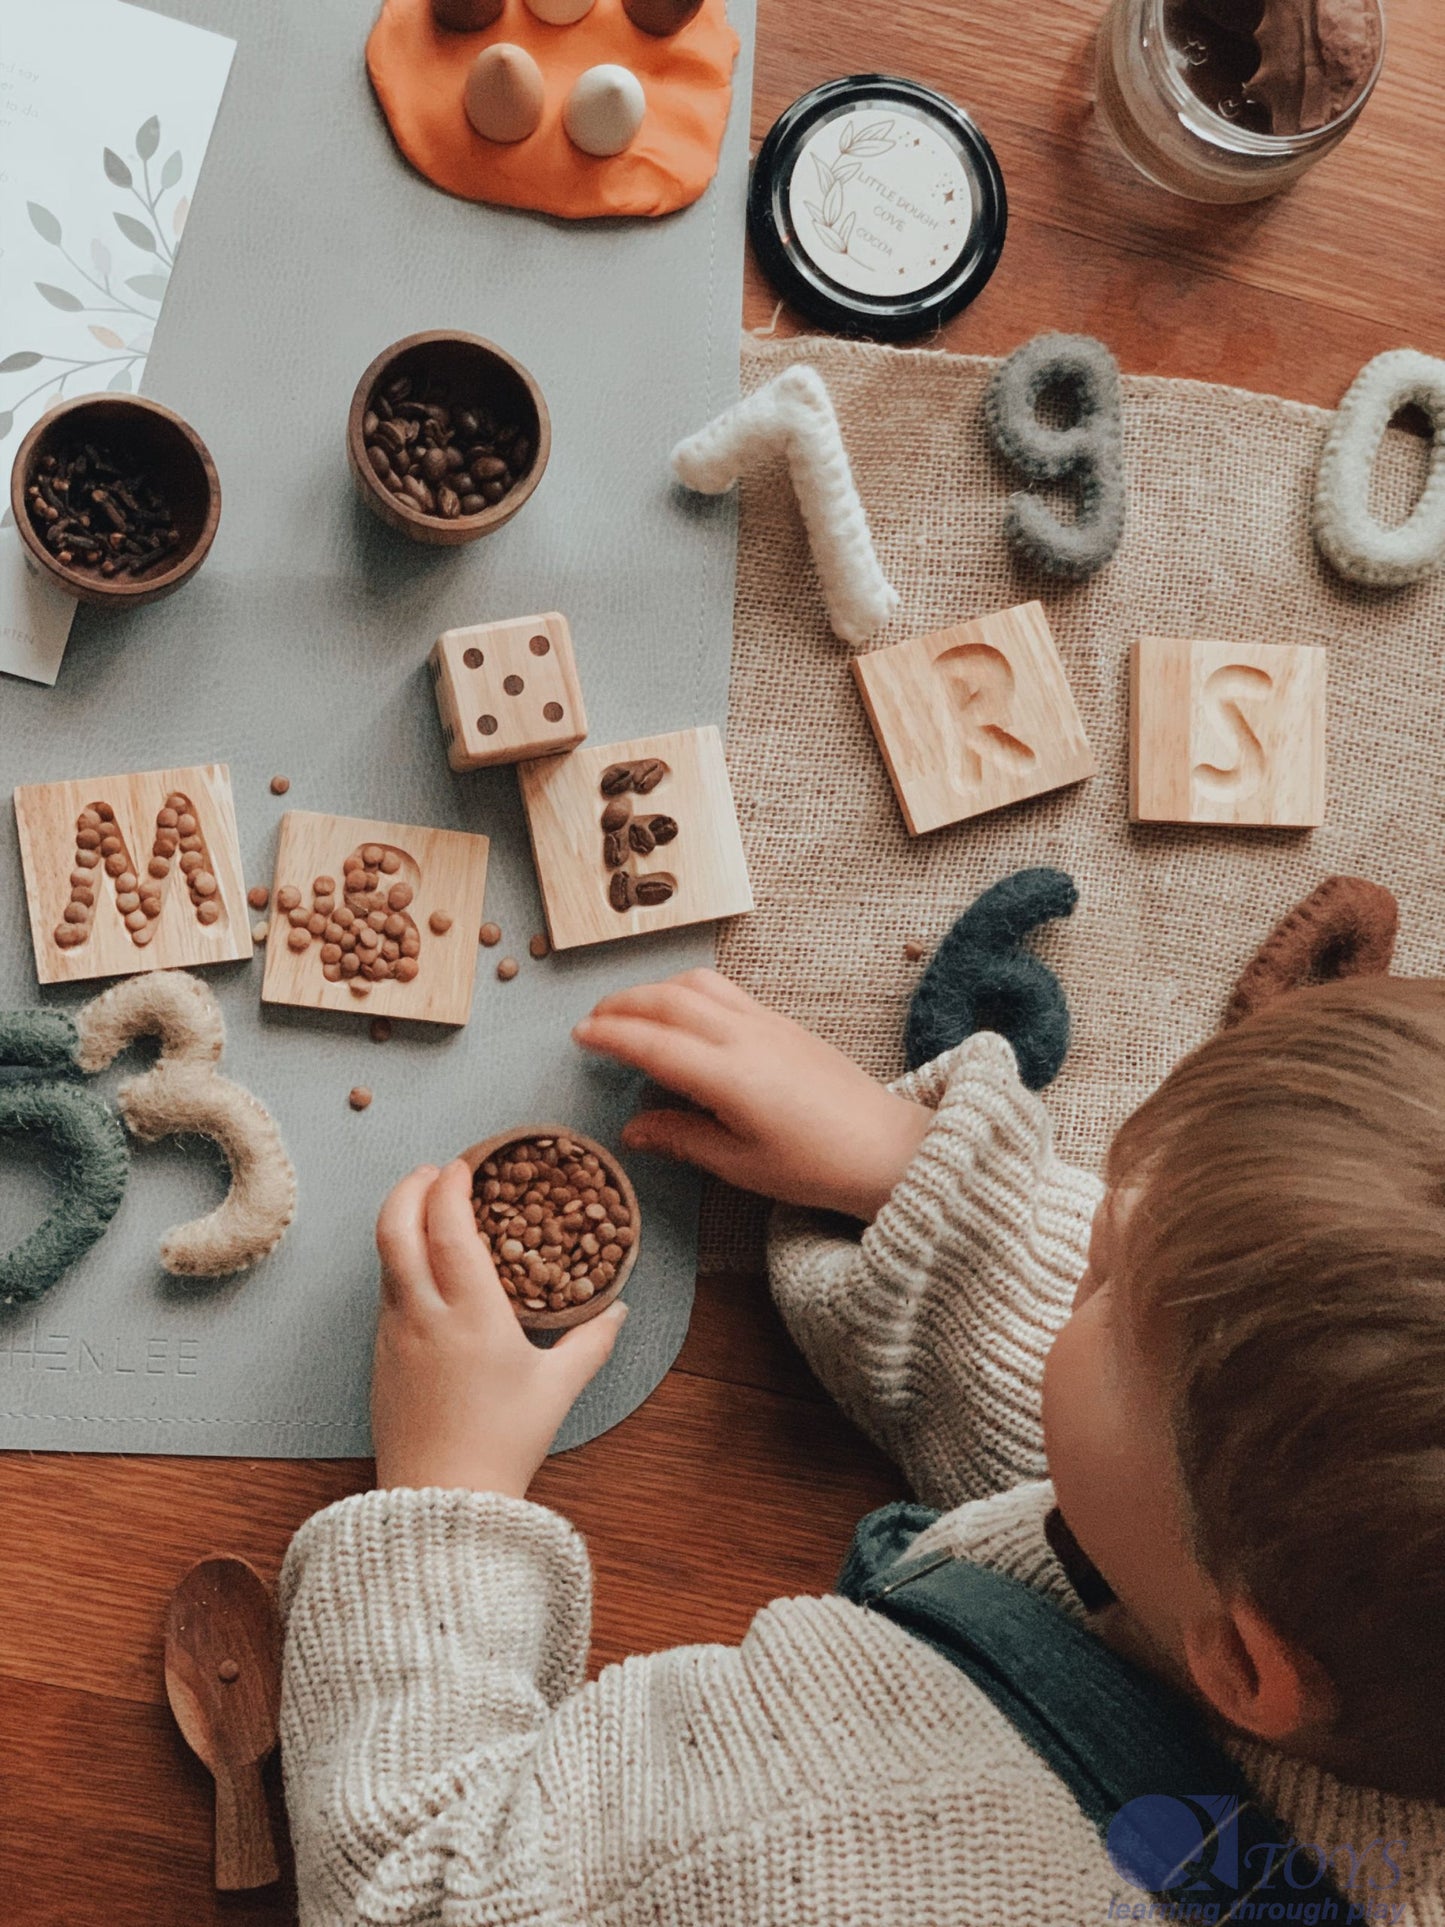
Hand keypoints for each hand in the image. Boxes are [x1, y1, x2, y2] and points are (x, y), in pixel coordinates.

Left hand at [371, 1160, 626, 1496]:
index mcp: (472, 1314)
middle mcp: (425, 1315)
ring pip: (385, 1259)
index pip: (448, 1228)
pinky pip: (385, 1293)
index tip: (463, 1165)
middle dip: (410, 1188)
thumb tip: (618, 1310)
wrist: (442, 1502)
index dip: (450, 1187)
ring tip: (426, 1210)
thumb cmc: (504, 1444)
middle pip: (395, 1228)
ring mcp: (395, 1335)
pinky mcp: (381, 1357)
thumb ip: (591, 1344)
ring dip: (400, 1221)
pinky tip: (422, 1269)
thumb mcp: (557, 1390)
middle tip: (433, 1172)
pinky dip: (399, 1262)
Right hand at [573, 970, 932, 1221]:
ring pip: (697, 984)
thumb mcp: (740, 1165)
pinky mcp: (783, 1021)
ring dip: (655, 989)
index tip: (579, 1036)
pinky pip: (724, 989)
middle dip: (622, 1005)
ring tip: (630, 1010)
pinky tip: (681, 1012)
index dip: (610, 1036)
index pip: (652, 1043)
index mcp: (728, 1076)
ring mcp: (766, 1022)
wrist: (885, 1148)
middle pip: (667, 1000)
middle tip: (592, 1021)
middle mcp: (744, 1037)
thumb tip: (633, 1128)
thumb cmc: (815, 1167)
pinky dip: (688, 990)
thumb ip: (682, 1138)